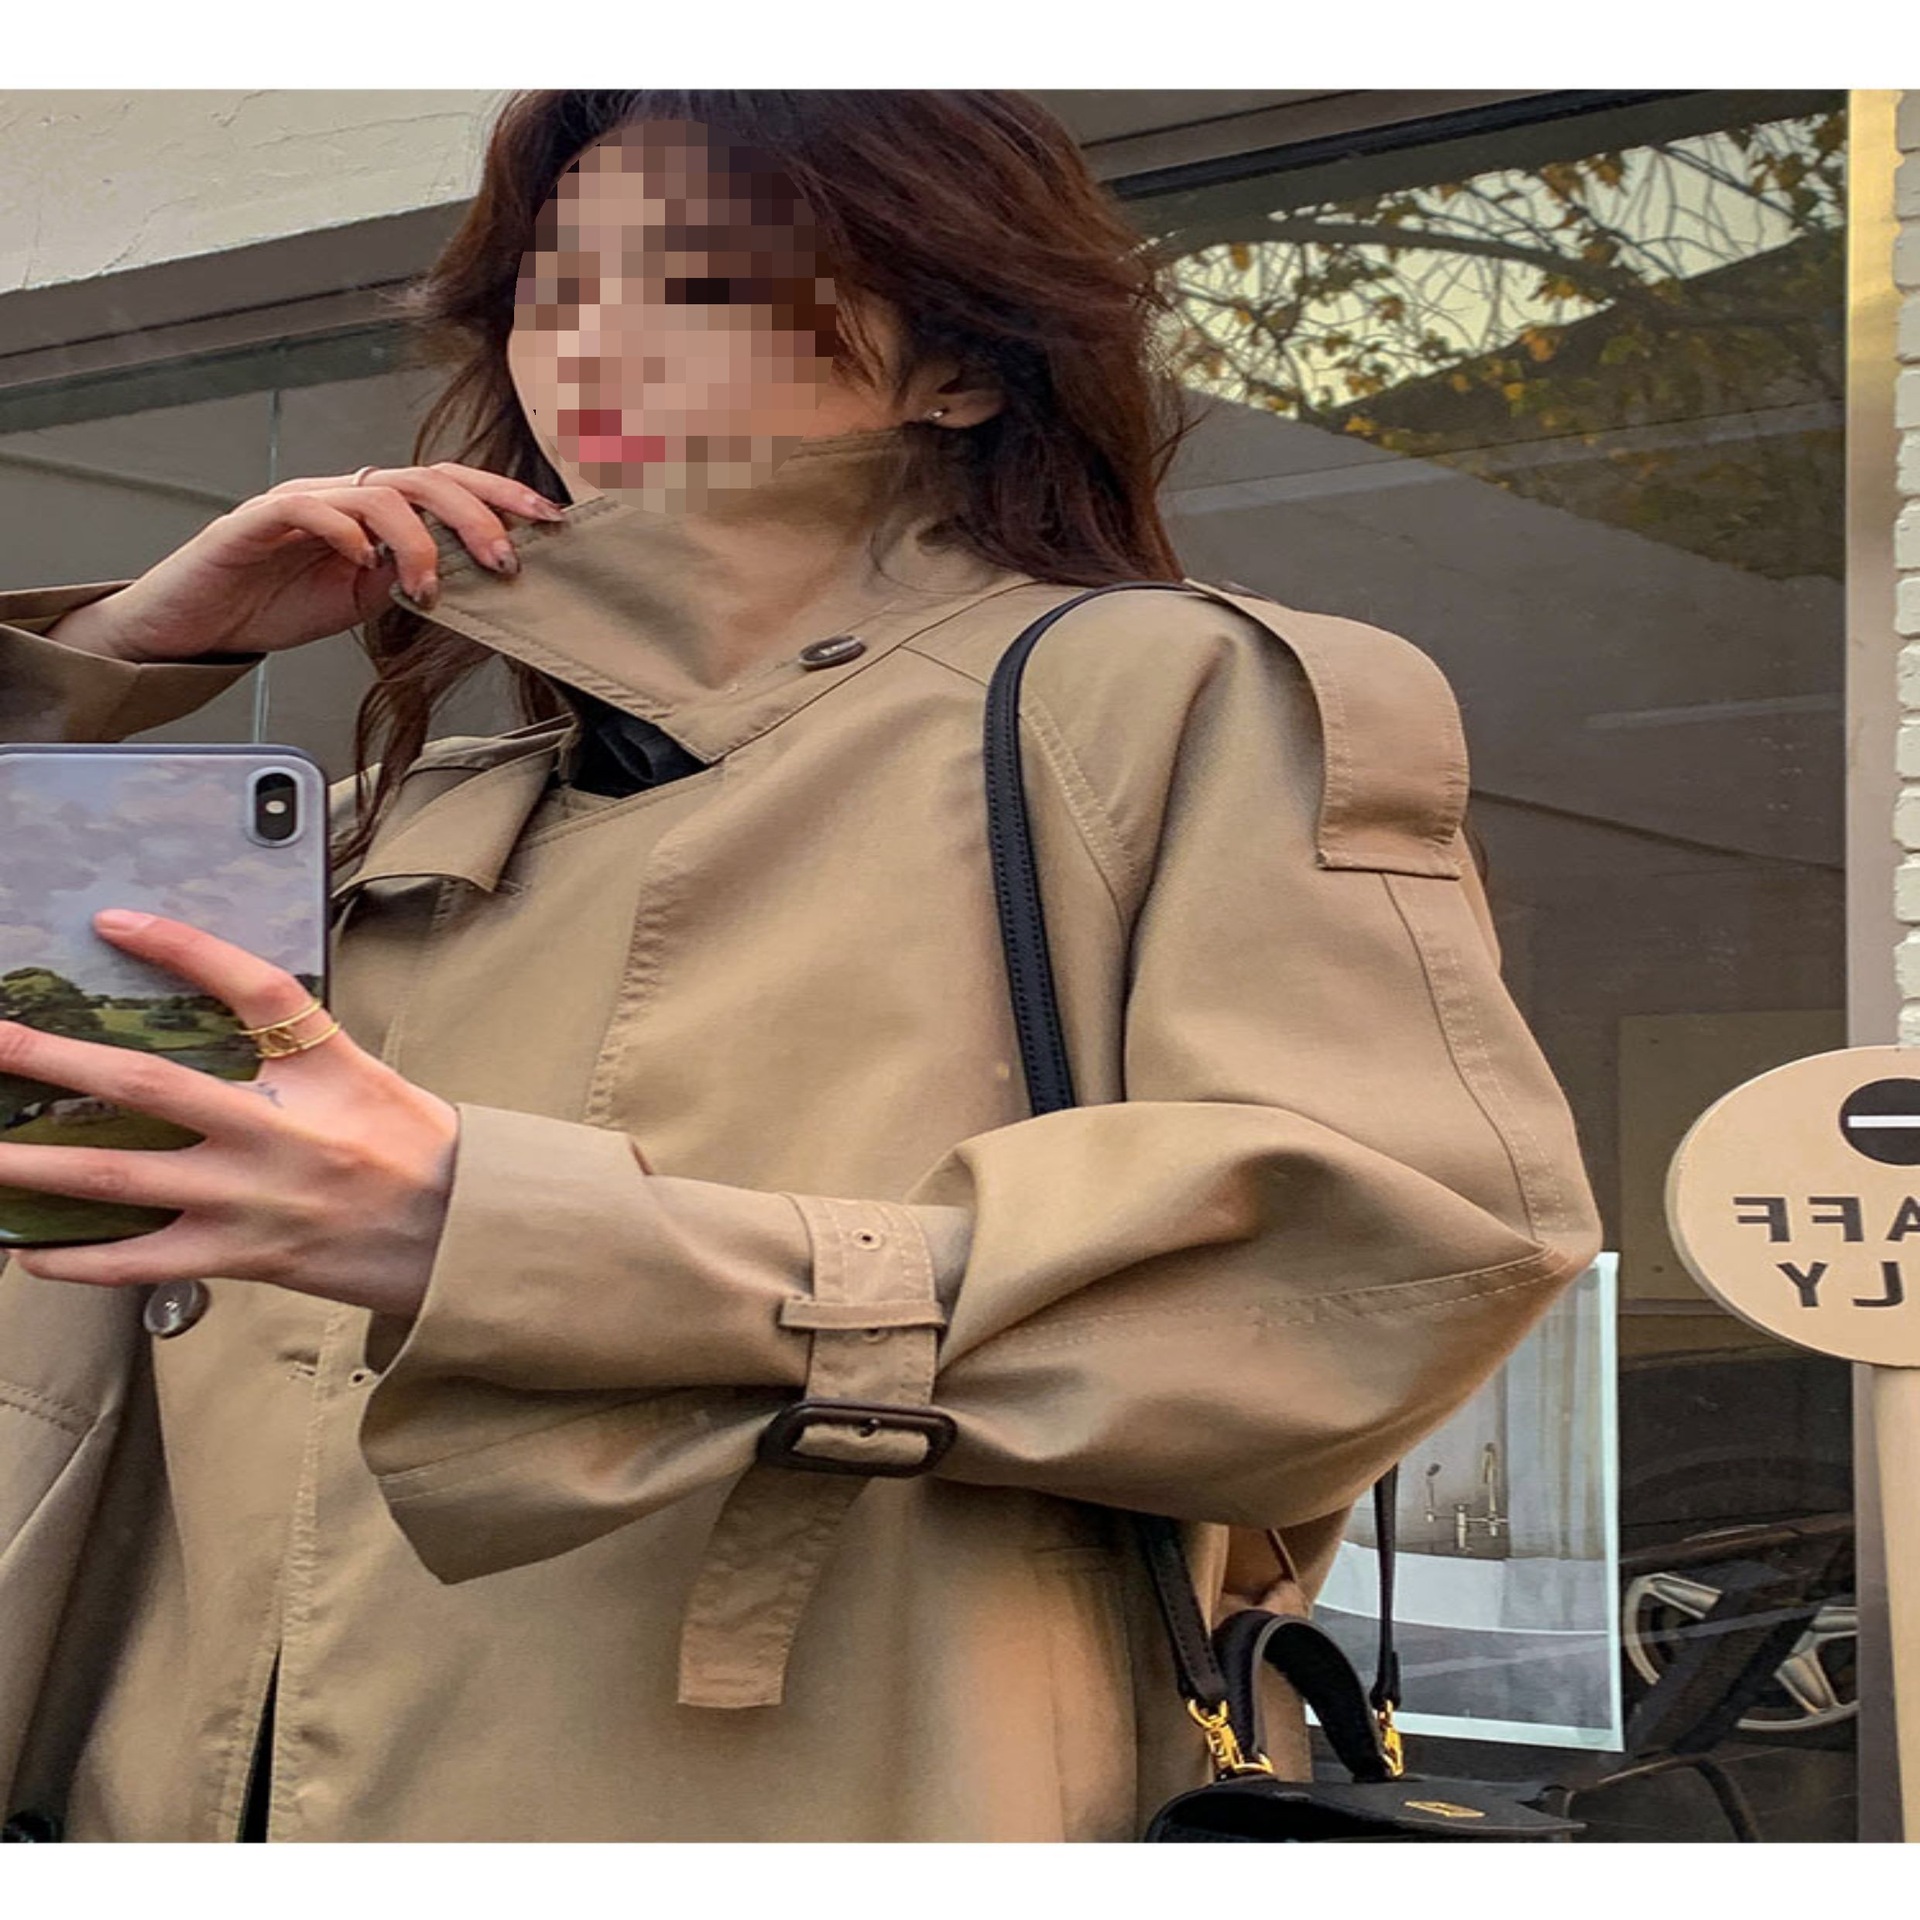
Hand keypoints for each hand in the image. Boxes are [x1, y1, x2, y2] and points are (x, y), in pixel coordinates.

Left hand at [0, 911, 458, 1320]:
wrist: (464, 1236)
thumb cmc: (419, 1152)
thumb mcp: (368, 1075)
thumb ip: (296, 1048)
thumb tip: (210, 1017)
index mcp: (324, 1072)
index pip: (252, 988)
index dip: (183, 949)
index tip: (115, 922)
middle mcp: (281, 1132)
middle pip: (147, 1082)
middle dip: (52, 1058)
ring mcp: (254, 1199)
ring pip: (120, 1176)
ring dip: (32, 1162)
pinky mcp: (244, 1257)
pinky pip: (142, 1262)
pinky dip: (78, 1258)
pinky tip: (28, 1250)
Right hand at [45, 462, 566, 664]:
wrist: (200, 623)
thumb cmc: (278, 605)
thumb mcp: (365, 601)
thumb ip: (410, 581)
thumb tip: (470, 579)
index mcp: (376, 511)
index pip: (449, 487)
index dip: (502, 498)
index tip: (552, 522)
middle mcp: (345, 494)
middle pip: (425, 479)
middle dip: (477, 515)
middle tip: (505, 560)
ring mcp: (304, 500)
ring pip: (378, 493)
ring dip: (417, 540)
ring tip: (427, 587)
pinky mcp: (260, 518)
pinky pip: (312, 509)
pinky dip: (347, 532)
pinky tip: (365, 563)